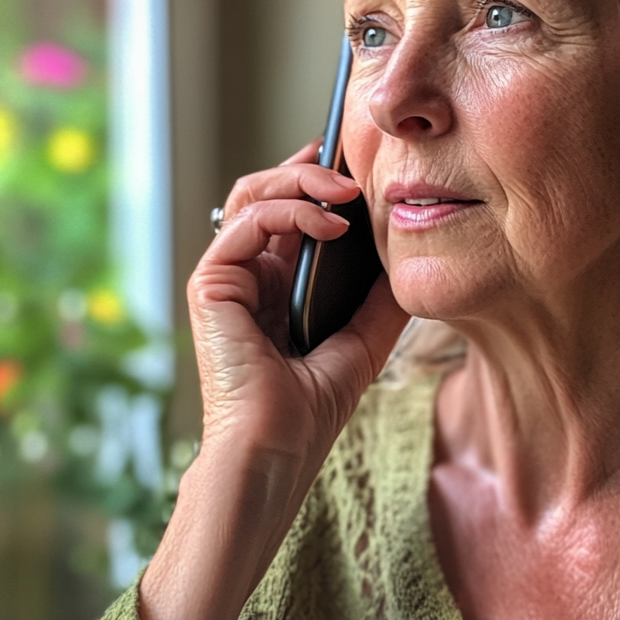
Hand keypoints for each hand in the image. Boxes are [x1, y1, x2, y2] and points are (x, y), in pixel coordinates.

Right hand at [140, 142, 407, 619]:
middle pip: (266, 194)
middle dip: (309, 172)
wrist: (277, 453)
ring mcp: (226, 278)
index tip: (358, 165)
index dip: (318, 183)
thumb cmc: (311, 410)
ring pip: (250, 196)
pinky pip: (246, 223)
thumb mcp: (364, 341)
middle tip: (352, 165)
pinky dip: (289, 212)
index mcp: (274, 286)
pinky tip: (331, 224)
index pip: (290, 213)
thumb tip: (408, 255)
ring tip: (346, 189)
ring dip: (300, 181)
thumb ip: (379, 299)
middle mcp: (247, 275)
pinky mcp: (211, 285)